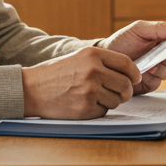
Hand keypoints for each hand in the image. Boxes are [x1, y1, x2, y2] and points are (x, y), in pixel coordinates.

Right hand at [21, 47, 140, 118]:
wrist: (31, 89)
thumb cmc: (55, 74)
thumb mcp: (79, 57)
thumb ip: (103, 62)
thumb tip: (130, 73)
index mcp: (93, 55)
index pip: (127, 64)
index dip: (135, 73)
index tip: (135, 78)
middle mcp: (93, 71)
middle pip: (126, 85)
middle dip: (125, 91)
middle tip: (118, 93)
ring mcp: (89, 90)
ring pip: (117, 100)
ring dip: (110, 101)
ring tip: (92, 96)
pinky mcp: (85, 108)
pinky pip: (104, 111)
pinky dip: (97, 109)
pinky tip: (83, 103)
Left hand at [99, 20, 165, 94]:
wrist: (105, 59)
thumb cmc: (121, 42)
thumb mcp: (138, 29)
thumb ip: (158, 28)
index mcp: (164, 40)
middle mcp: (164, 56)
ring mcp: (158, 70)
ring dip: (160, 69)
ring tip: (148, 64)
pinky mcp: (150, 83)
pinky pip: (157, 83)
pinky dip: (151, 78)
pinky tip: (142, 73)